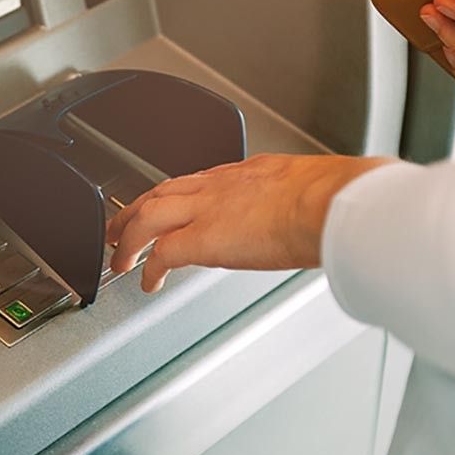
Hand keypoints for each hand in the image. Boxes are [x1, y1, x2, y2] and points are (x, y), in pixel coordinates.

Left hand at [105, 154, 394, 292]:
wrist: (330, 204)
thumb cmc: (335, 199)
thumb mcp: (314, 185)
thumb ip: (304, 197)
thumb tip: (319, 215)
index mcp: (247, 172)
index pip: (200, 180)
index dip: (179, 195)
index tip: (172, 205)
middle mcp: (219, 186)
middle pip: (161, 191)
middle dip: (136, 208)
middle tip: (122, 224)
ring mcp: (206, 209)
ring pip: (147, 215)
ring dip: (129, 236)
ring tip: (119, 256)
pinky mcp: (200, 239)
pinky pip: (161, 254)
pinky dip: (148, 268)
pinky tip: (147, 282)